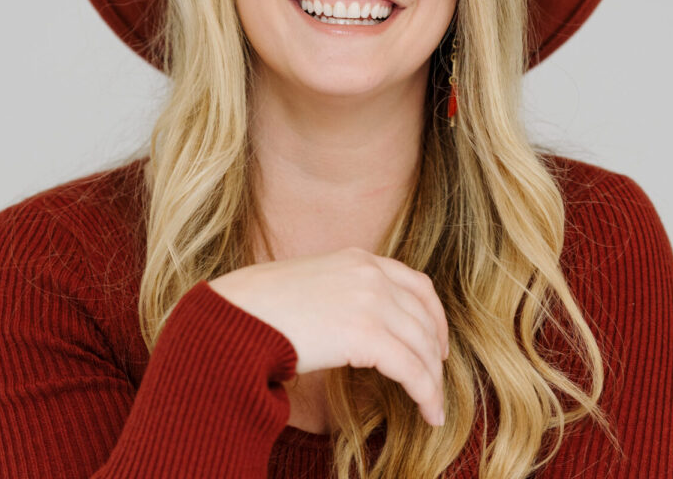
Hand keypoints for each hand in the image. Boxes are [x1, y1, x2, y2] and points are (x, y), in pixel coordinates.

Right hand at [207, 246, 448, 425]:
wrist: (236, 316)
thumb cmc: (261, 308)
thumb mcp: (311, 285)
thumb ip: (341, 293)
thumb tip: (354, 324)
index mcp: (358, 259)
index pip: (417, 285)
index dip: (435, 317)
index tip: (437, 344)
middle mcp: (370, 273)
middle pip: (424, 318)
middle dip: (434, 355)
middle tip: (435, 381)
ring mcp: (370, 300)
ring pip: (422, 347)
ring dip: (433, 382)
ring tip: (435, 408)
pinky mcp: (365, 334)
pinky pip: (412, 370)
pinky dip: (427, 394)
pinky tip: (430, 414)